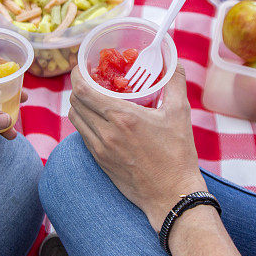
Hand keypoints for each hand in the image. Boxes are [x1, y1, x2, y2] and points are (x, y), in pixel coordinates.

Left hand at [69, 64, 205, 230]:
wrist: (171, 195)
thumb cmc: (178, 154)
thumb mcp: (180, 112)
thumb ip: (175, 80)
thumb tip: (173, 60)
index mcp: (122, 117)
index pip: (83, 90)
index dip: (77, 74)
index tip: (82, 66)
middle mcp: (106, 132)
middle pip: (75, 102)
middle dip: (79, 86)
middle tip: (90, 79)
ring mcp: (100, 149)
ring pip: (75, 119)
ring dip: (79, 104)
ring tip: (93, 97)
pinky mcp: (100, 161)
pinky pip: (83, 135)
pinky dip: (85, 122)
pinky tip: (100, 119)